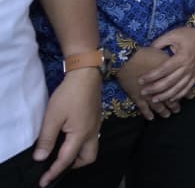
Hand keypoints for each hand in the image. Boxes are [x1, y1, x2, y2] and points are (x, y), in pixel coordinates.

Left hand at [33, 68, 100, 186]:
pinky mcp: (96, 118)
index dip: (53, 172)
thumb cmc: (69, 95)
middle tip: (57, 164)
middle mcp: (92, 133)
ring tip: (62, 152)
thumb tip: (40, 158)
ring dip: (78, 155)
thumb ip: (47, 139)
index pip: (66, 160)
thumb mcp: (53, 117)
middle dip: (73, 165)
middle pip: (88, 158)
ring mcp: (96, 125)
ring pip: (91, 148)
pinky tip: (69, 137)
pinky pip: (90, 138)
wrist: (86, 74)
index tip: (43, 182)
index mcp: (81, 134)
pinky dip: (80, 144)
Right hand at [118, 47, 179, 118]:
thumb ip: (171, 61)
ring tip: (167, 115)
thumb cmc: (146, 53)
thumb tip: (179, 62)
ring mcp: (148, 94)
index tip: (190, 98)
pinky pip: (143, 108)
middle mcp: (160, 87)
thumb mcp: (163, 53)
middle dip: (174, 105)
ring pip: (158, 106)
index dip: (186, 93)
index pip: (180, 87)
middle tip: (178, 110)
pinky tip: (151, 118)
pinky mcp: (137, 97)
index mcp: (169, 76)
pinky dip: (148, 114)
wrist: (126, 58)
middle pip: (170, 99)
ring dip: (163, 111)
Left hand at [139, 26, 194, 103]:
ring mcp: (193, 72)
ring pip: (178, 88)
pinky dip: (179, 95)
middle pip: (169, 82)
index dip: (151, 76)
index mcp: (181, 57)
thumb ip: (159, 44)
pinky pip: (188, 88)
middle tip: (143, 92)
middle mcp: (188, 67)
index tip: (140, 80)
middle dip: (155, 89)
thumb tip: (147, 52)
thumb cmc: (188, 33)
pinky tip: (171, 99)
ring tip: (154, 100)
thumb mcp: (172, 34)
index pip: (163, 70)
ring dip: (166, 96)